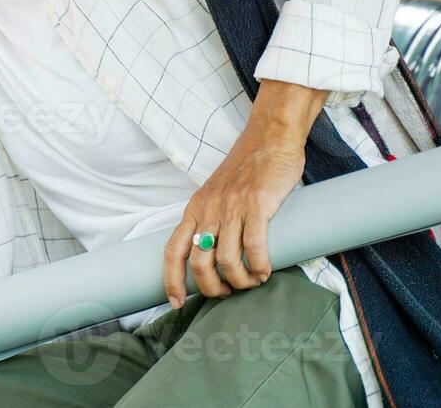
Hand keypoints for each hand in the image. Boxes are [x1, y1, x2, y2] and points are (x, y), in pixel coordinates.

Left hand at [163, 130, 303, 305]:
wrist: (269, 138)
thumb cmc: (247, 169)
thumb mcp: (217, 193)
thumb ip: (213, 217)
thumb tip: (214, 252)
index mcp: (195, 208)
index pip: (173, 250)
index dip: (171, 280)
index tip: (177, 302)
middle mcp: (208, 209)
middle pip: (199, 263)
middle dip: (212, 288)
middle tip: (228, 293)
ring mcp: (231, 207)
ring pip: (226, 261)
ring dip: (240, 282)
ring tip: (252, 282)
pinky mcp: (257, 205)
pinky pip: (253, 248)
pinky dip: (259, 267)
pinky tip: (266, 271)